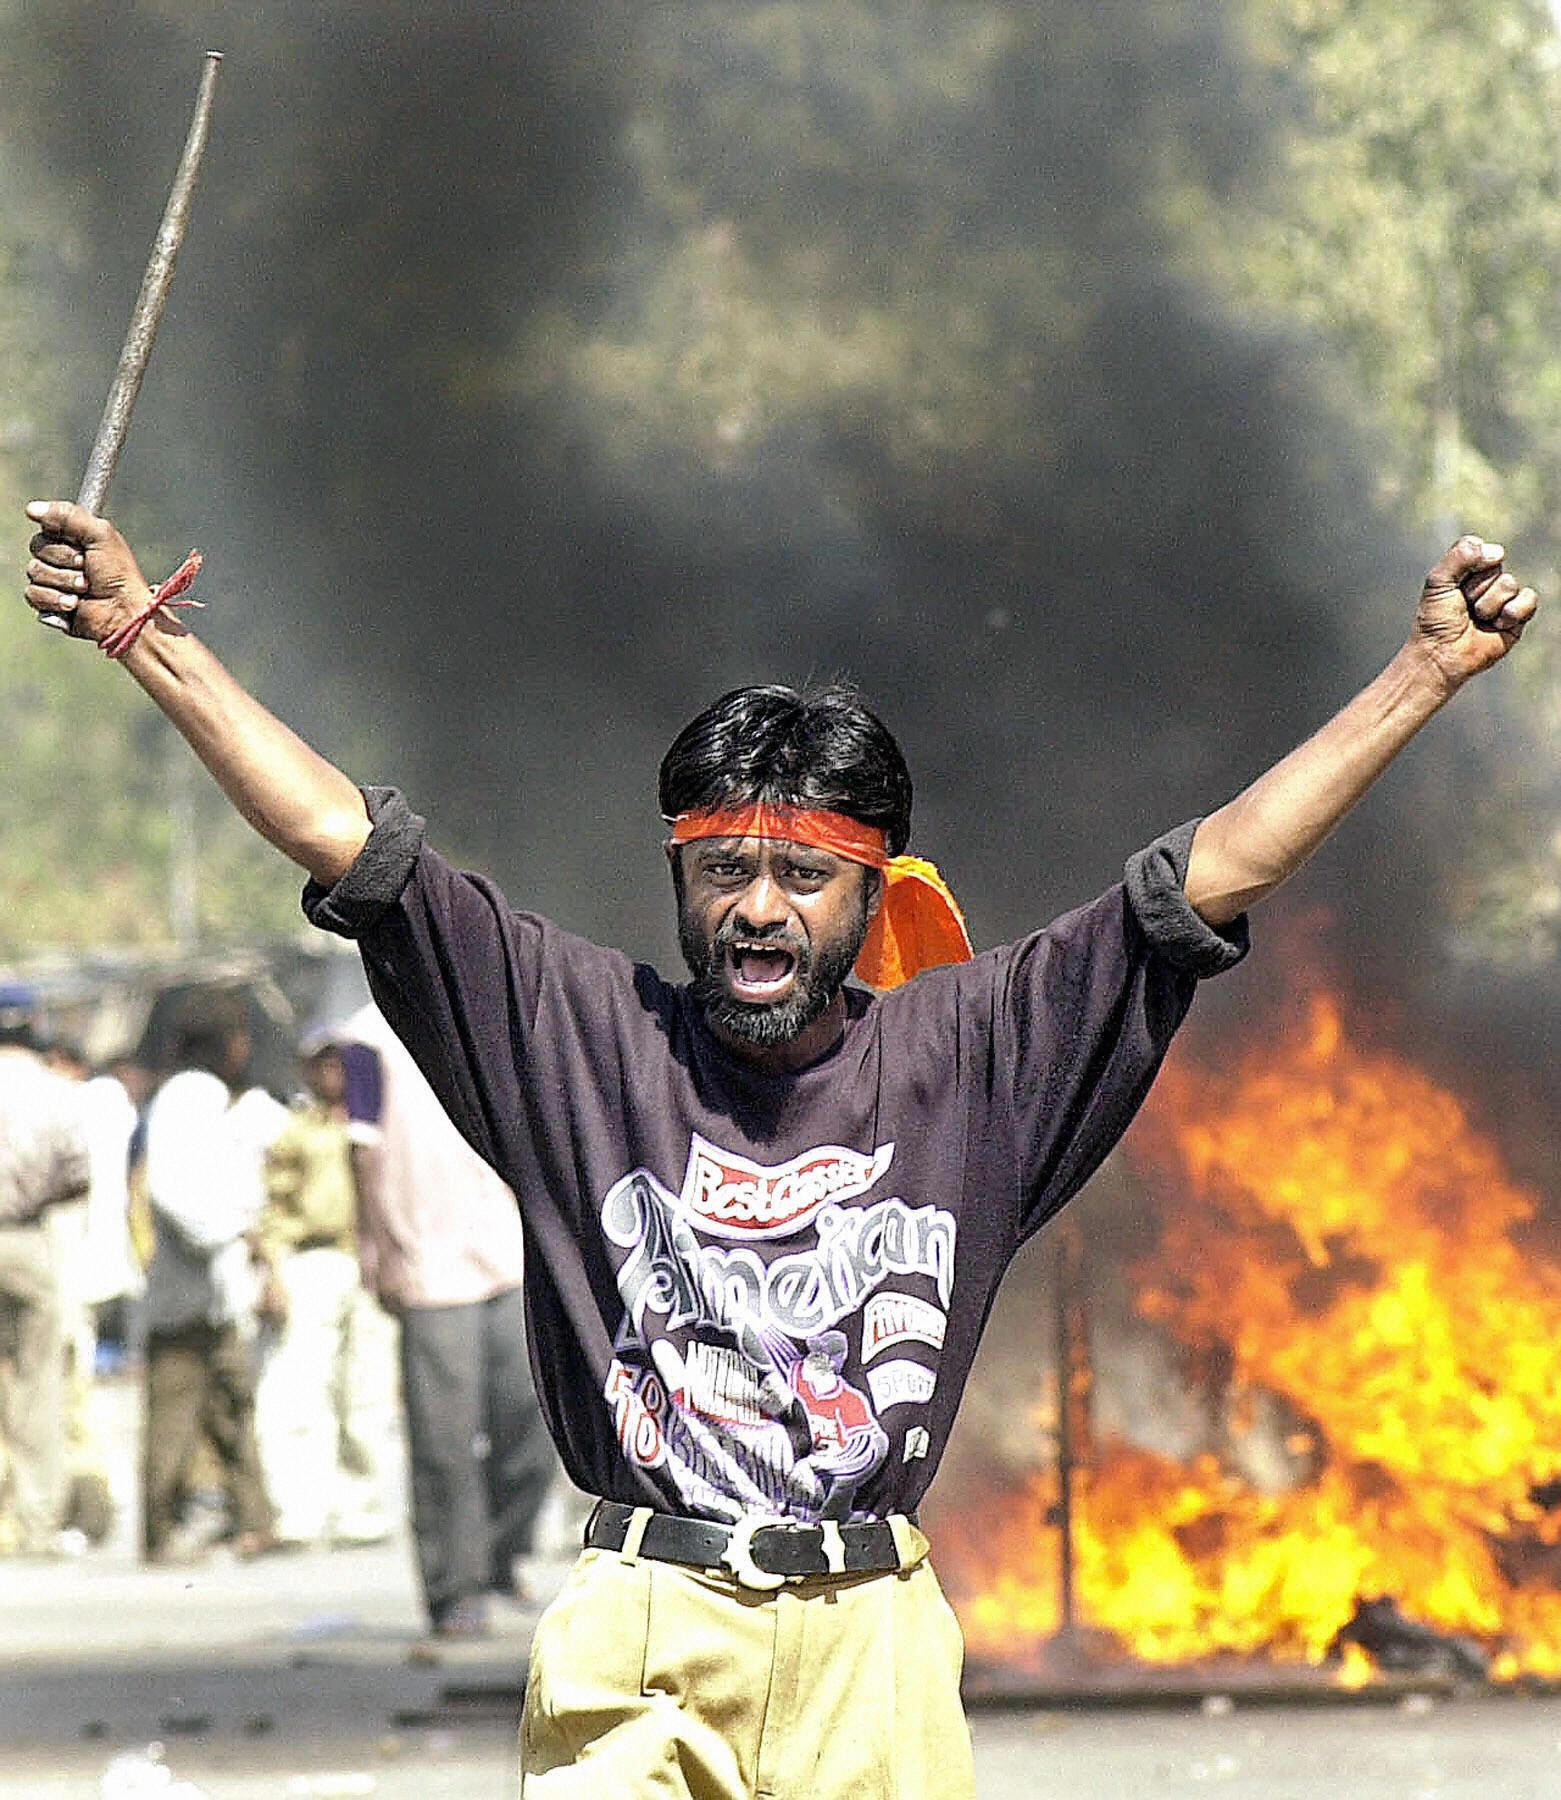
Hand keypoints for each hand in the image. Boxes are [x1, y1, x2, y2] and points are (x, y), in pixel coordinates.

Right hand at [23, 500, 153, 643]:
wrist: (123, 611)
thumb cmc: (118, 574)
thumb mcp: (100, 535)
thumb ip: (69, 515)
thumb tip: (31, 509)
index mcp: (73, 539)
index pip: (46, 527)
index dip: (61, 537)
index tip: (81, 547)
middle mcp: (61, 558)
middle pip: (37, 548)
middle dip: (64, 561)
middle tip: (86, 569)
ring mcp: (53, 580)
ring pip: (34, 571)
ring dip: (63, 581)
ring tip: (85, 589)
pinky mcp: (49, 603)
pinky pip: (33, 594)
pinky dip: (55, 599)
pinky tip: (74, 604)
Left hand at [1412, 534, 1538, 694]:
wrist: (1441, 654)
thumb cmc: (1435, 620)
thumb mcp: (1437, 581)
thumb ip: (1460, 555)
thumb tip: (1498, 552)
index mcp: (1467, 569)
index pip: (1480, 549)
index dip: (1468, 567)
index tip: (1452, 587)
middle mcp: (1487, 580)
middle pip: (1495, 567)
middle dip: (1475, 589)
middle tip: (1463, 607)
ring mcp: (1503, 598)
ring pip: (1509, 583)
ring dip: (1488, 605)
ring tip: (1477, 619)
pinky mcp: (1518, 616)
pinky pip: (1529, 599)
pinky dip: (1511, 613)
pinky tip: (1496, 625)